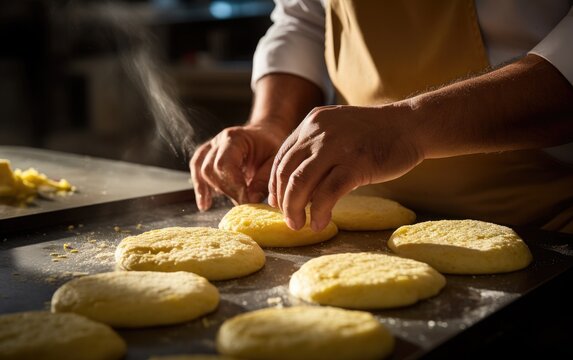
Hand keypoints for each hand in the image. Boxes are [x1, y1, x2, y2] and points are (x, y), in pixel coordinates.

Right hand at [190, 123, 285, 210]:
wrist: (265, 134)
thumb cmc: (270, 146)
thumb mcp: (274, 161)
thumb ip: (264, 180)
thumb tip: (251, 200)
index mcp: (236, 138)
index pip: (225, 164)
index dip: (233, 186)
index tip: (246, 202)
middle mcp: (219, 140)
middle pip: (211, 169)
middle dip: (227, 190)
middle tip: (244, 204)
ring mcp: (211, 147)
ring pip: (202, 171)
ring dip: (216, 191)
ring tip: (231, 204)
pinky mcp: (206, 155)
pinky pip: (197, 170)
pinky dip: (200, 188)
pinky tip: (205, 205)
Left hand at [268, 104, 423, 230]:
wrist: (411, 126)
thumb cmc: (376, 134)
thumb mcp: (338, 131)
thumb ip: (316, 150)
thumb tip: (296, 187)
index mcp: (311, 123)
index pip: (281, 157)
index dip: (275, 184)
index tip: (279, 203)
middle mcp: (318, 132)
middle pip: (287, 172)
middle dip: (283, 201)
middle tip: (289, 220)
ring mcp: (336, 147)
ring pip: (300, 183)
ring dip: (295, 209)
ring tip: (299, 225)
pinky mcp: (355, 163)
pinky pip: (327, 193)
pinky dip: (320, 212)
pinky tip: (321, 223)